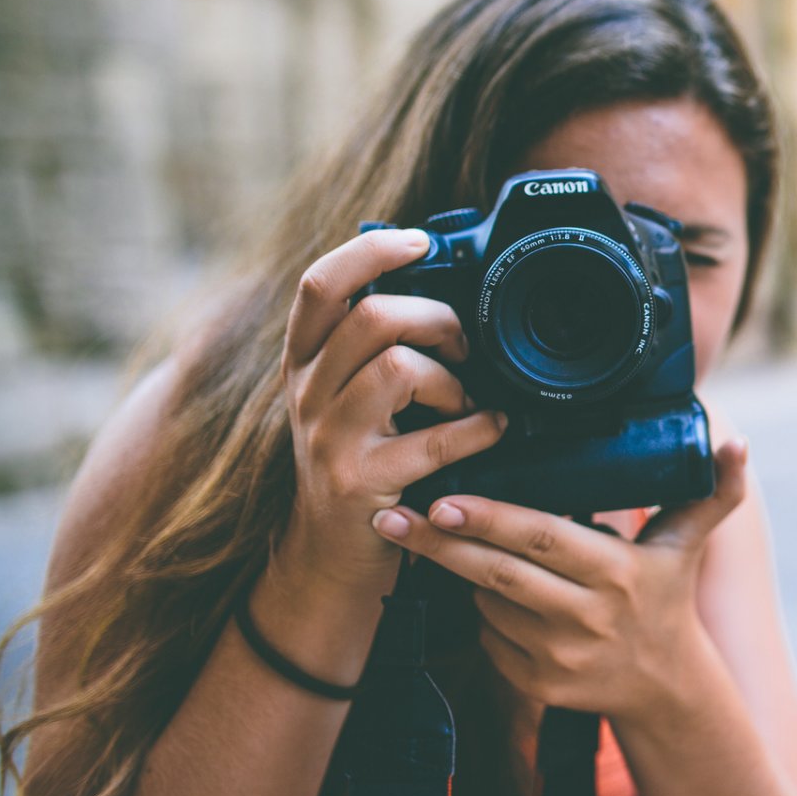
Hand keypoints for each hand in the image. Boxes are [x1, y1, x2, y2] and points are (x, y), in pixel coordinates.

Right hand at [278, 228, 509, 591]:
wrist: (332, 555)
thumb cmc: (361, 461)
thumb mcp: (347, 397)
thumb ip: (374, 347)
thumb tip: (441, 284)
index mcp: (304, 362)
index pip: (320, 285)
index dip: (370, 251)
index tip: (420, 240)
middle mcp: (306, 394)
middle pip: (370, 317)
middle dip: (435, 318)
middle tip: (462, 345)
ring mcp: (329, 439)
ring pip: (397, 368)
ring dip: (451, 378)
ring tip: (464, 399)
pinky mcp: (361, 482)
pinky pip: (436, 436)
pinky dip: (479, 428)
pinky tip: (492, 429)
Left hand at [369, 438, 751, 721]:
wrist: (666, 687)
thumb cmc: (666, 595)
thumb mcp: (688, 543)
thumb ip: (714, 490)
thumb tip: (738, 442)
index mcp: (618, 573)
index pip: (543, 541)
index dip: (490, 520)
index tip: (443, 499)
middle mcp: (588, 619)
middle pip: (498, 575)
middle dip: (440, 544)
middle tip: (390, 516)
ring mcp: (560, 658)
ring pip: (488, 607)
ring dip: (461, 575)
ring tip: (436, 541)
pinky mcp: (538, 687)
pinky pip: (489, 640)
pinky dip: (480, 614)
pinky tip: (482, 593)